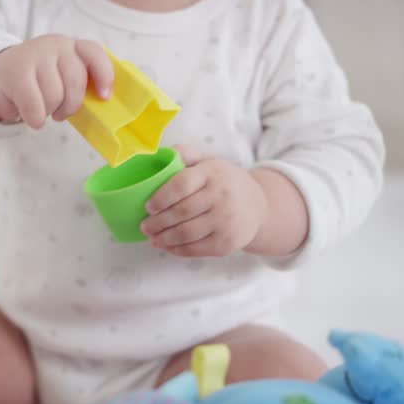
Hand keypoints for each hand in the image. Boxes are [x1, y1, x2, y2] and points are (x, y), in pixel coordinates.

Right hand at [0, 35, 113, 128]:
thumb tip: (100, 102)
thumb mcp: (63, 74)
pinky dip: (35, 118)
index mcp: (74, 47)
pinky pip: (34, 105)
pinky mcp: (16, 72)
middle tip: (61, 113)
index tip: (104, 97)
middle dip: (71, 105)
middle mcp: (56, 45)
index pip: (95, 54)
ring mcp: (35, 55)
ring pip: (55, 95)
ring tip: (42, 108)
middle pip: (75, 81)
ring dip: (50, 111)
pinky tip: (33, 117)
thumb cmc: (40, 80)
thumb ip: (81, 82)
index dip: (104, 76)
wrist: (0, 74)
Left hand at [141, 146, 268, 256]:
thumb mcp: (209, 162)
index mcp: (212, 173)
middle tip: (144, 226)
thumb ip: (186, 155)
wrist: (258, 207)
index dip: (161, 198)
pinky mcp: (226, 243)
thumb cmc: (225, 182)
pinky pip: (196, 249)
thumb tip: (160, 153)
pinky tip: (167, 246)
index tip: (148, 206)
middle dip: (157, 222)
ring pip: (186, 233)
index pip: (181, 185)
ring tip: (152, 237)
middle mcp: (221, 197)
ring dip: (163, 238)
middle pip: (180, 212)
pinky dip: (177, 249)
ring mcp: (225, 222)